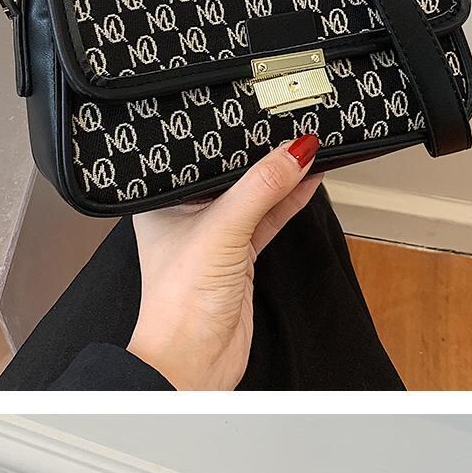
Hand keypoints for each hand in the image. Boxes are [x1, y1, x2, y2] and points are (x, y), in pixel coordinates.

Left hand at [128, 135, 319, 388]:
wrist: (192, 364)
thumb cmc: (180, 306)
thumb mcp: (222, 231)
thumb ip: (260, 189)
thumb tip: (294, 152)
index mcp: (163, 200)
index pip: (198, 154)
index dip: (226, 131)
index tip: (258, 107)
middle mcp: (186, 215)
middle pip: (229, 172)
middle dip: (258, 150)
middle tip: (288, 118)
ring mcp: (215, 237)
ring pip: (253, 194)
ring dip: (280, 175)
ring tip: (308, 144)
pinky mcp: (238, 258)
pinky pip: (267, 218)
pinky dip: (288, 200)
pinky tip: (307, 179)